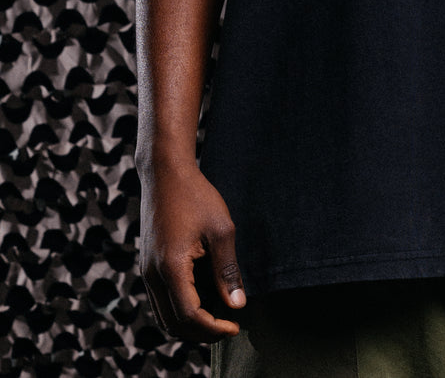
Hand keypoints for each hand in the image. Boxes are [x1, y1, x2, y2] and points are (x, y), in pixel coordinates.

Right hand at [138, 160, 246, 342]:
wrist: (165, 173)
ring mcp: (146, 271)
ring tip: (217, 316)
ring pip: (164, 316)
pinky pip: (161, 300)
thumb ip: (227, 270)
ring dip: (189, 324)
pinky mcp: (147, 265)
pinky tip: (203, 298)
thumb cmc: (196, 196)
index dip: (213, 329)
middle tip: (228, 326)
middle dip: (201, 333)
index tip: (235, 326)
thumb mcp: (221, 230)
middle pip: (173, 324)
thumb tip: (237, 305)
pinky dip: (180, 309)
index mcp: (171, 268)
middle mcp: (152, 276)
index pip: (190, 316)